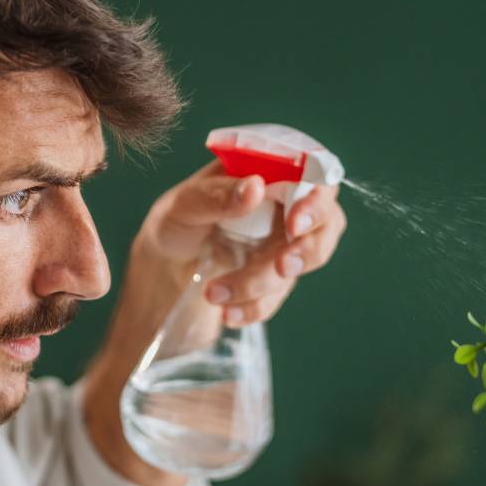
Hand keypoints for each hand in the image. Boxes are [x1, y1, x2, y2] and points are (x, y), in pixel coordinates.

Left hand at [81, 157, 345, 485]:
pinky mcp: (275, 279)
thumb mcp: (182, 206)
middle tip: (282, 267)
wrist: (158, 275)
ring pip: (302, 264)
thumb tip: (256, 187)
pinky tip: (225, 311)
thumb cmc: (171, 226)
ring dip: (263, 283)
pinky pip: (280, 295)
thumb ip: (217, 195)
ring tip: (215, 293)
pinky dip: (254, 306)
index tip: (295, 223)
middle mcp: (283, 206)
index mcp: (266, 173)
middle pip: (326, 221)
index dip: (317, 197)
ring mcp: (283, 244)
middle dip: (308, 249)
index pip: (314, 173)